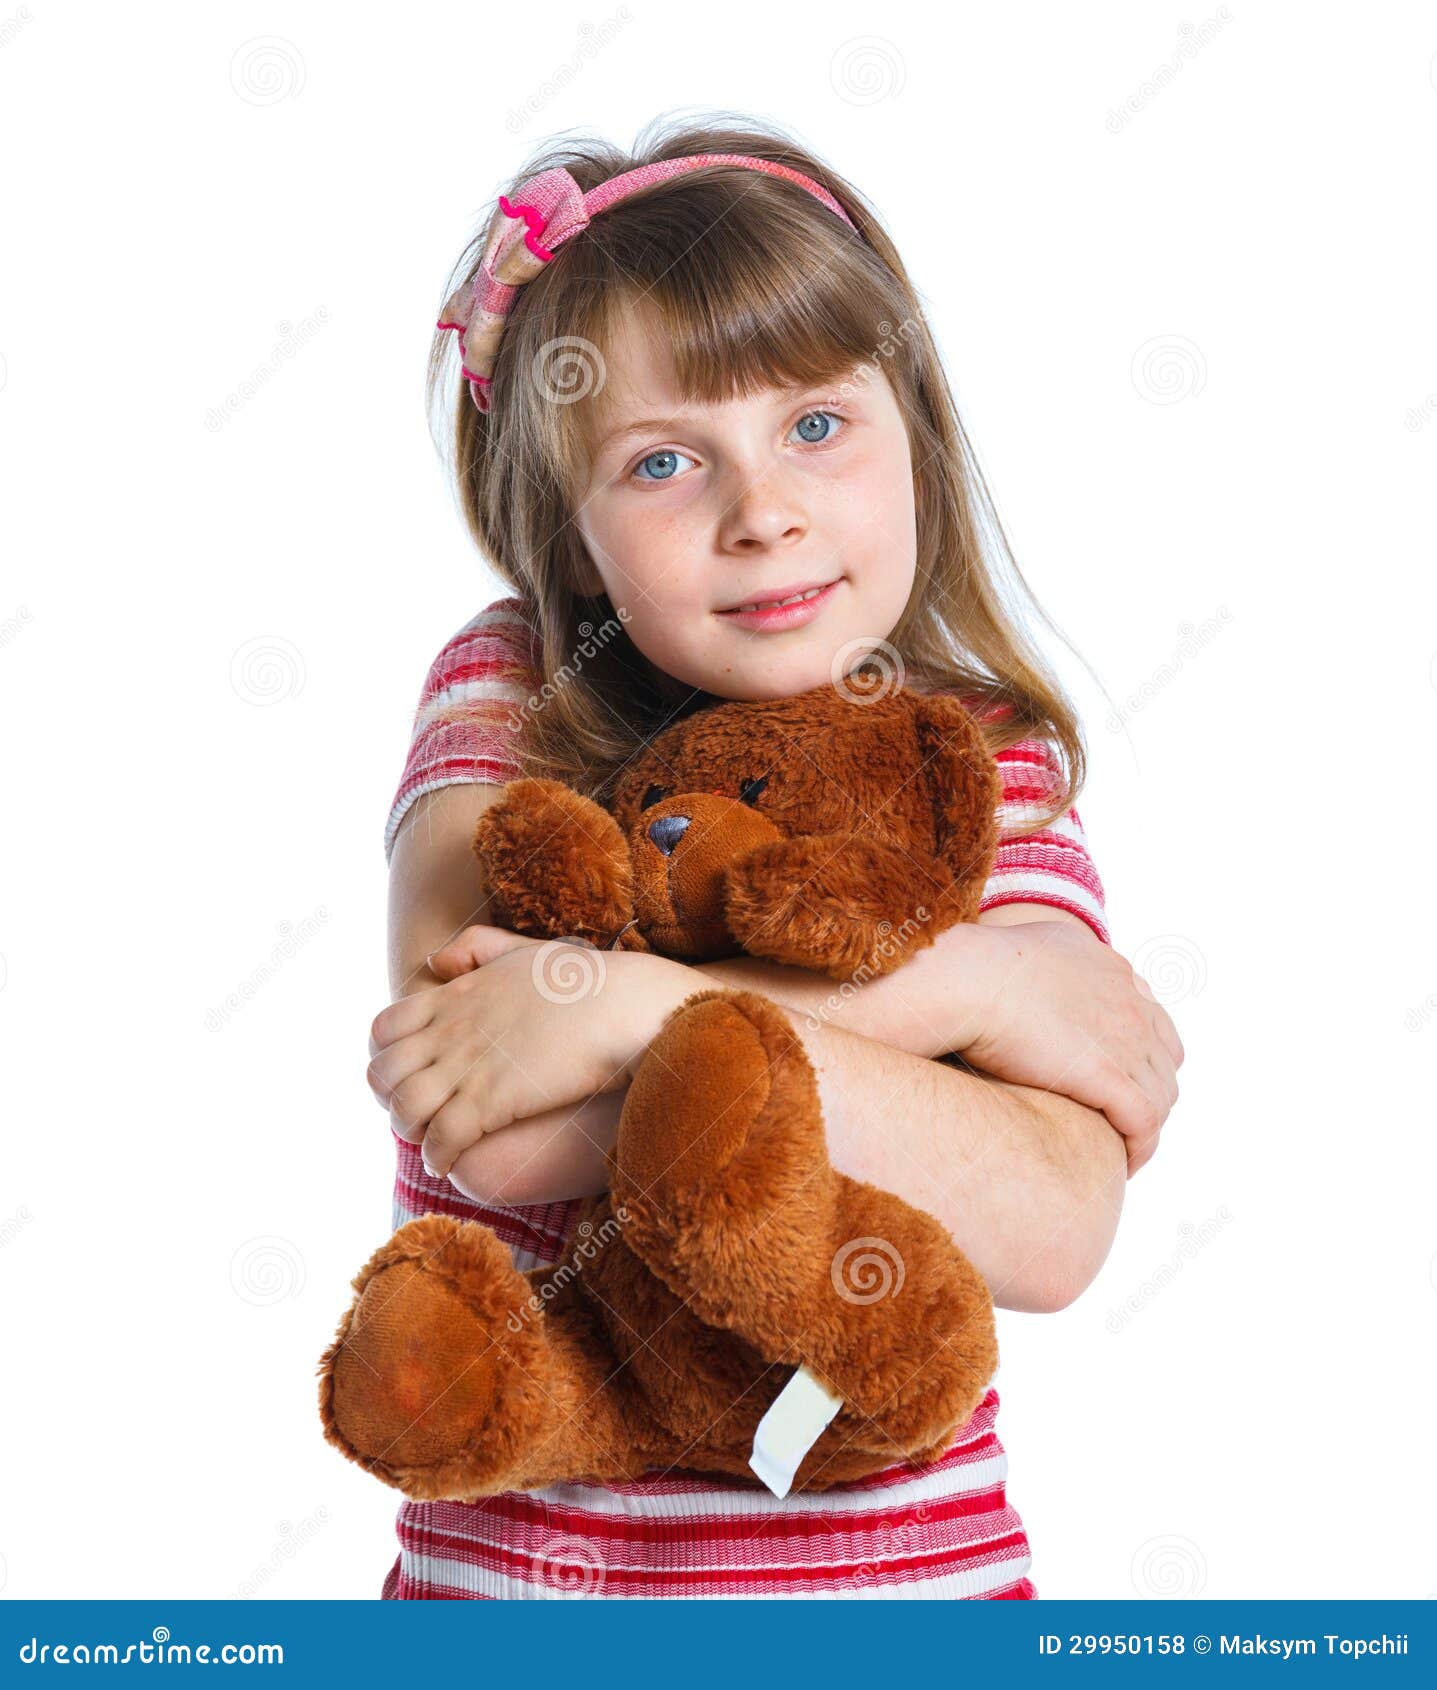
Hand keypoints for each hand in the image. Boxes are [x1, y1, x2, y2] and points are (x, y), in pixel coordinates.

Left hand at [367, 925, 701, 1181]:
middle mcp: (451, 1032)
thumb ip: (476, 947)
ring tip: (432, 1140)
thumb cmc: (584, 980)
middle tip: (418, 1113)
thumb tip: (436, 961)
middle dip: (390, 1098)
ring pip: (403, 1110)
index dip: (386, 1058)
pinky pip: (441, 1139)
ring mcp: (468, 1066)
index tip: (410, 1074)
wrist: (624, 1006)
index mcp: (455, 996)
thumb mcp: (522, 949)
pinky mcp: (492, 1101)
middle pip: (382, 1073)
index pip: (383, 1030)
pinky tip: (448, 1161)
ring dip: (410, 1131)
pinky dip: (436, 1155)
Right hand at [958, 921, 1184, 1175]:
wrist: (970, 980)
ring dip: (1144, 1129)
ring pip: (1160, 1098)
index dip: (1142, 1060)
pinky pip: (1144, 1125)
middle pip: (1163, 1065)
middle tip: (1117, 1124)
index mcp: (1114, 974)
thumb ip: (1048, 963)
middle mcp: (1131, 1005)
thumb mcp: (1029, 946)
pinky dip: (1140, 1148)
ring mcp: (1126, 1041)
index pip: (1153, 1025)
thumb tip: (1030, 979)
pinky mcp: (1109, 1077)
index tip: (1118, 1084)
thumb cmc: (977, 969)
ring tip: (1118, 1151)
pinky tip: (1122, 1166)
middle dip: (1148, 1096)